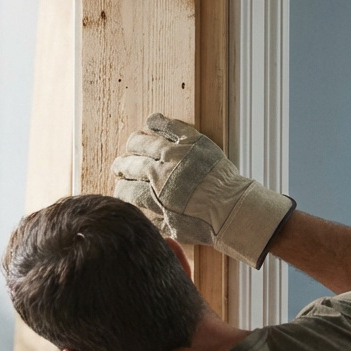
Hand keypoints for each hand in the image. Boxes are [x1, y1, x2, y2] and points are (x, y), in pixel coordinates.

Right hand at [112, 113, 295, 268]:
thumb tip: (141, 214)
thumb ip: (155, 220)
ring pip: (145, 143)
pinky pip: (171, 126)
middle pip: (131, 165)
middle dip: (121, 167)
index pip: (127, 190)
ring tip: (130, 145)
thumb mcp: (174, 229)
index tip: (120, 189)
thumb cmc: (206, 224)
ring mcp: (176, 154)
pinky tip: (151, 121)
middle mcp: (160, 172)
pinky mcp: (193, 141)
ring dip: (134, 144)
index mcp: (154, 195)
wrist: (233, 208)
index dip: (120, 190)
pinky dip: (159, 122)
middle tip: (118, 167)